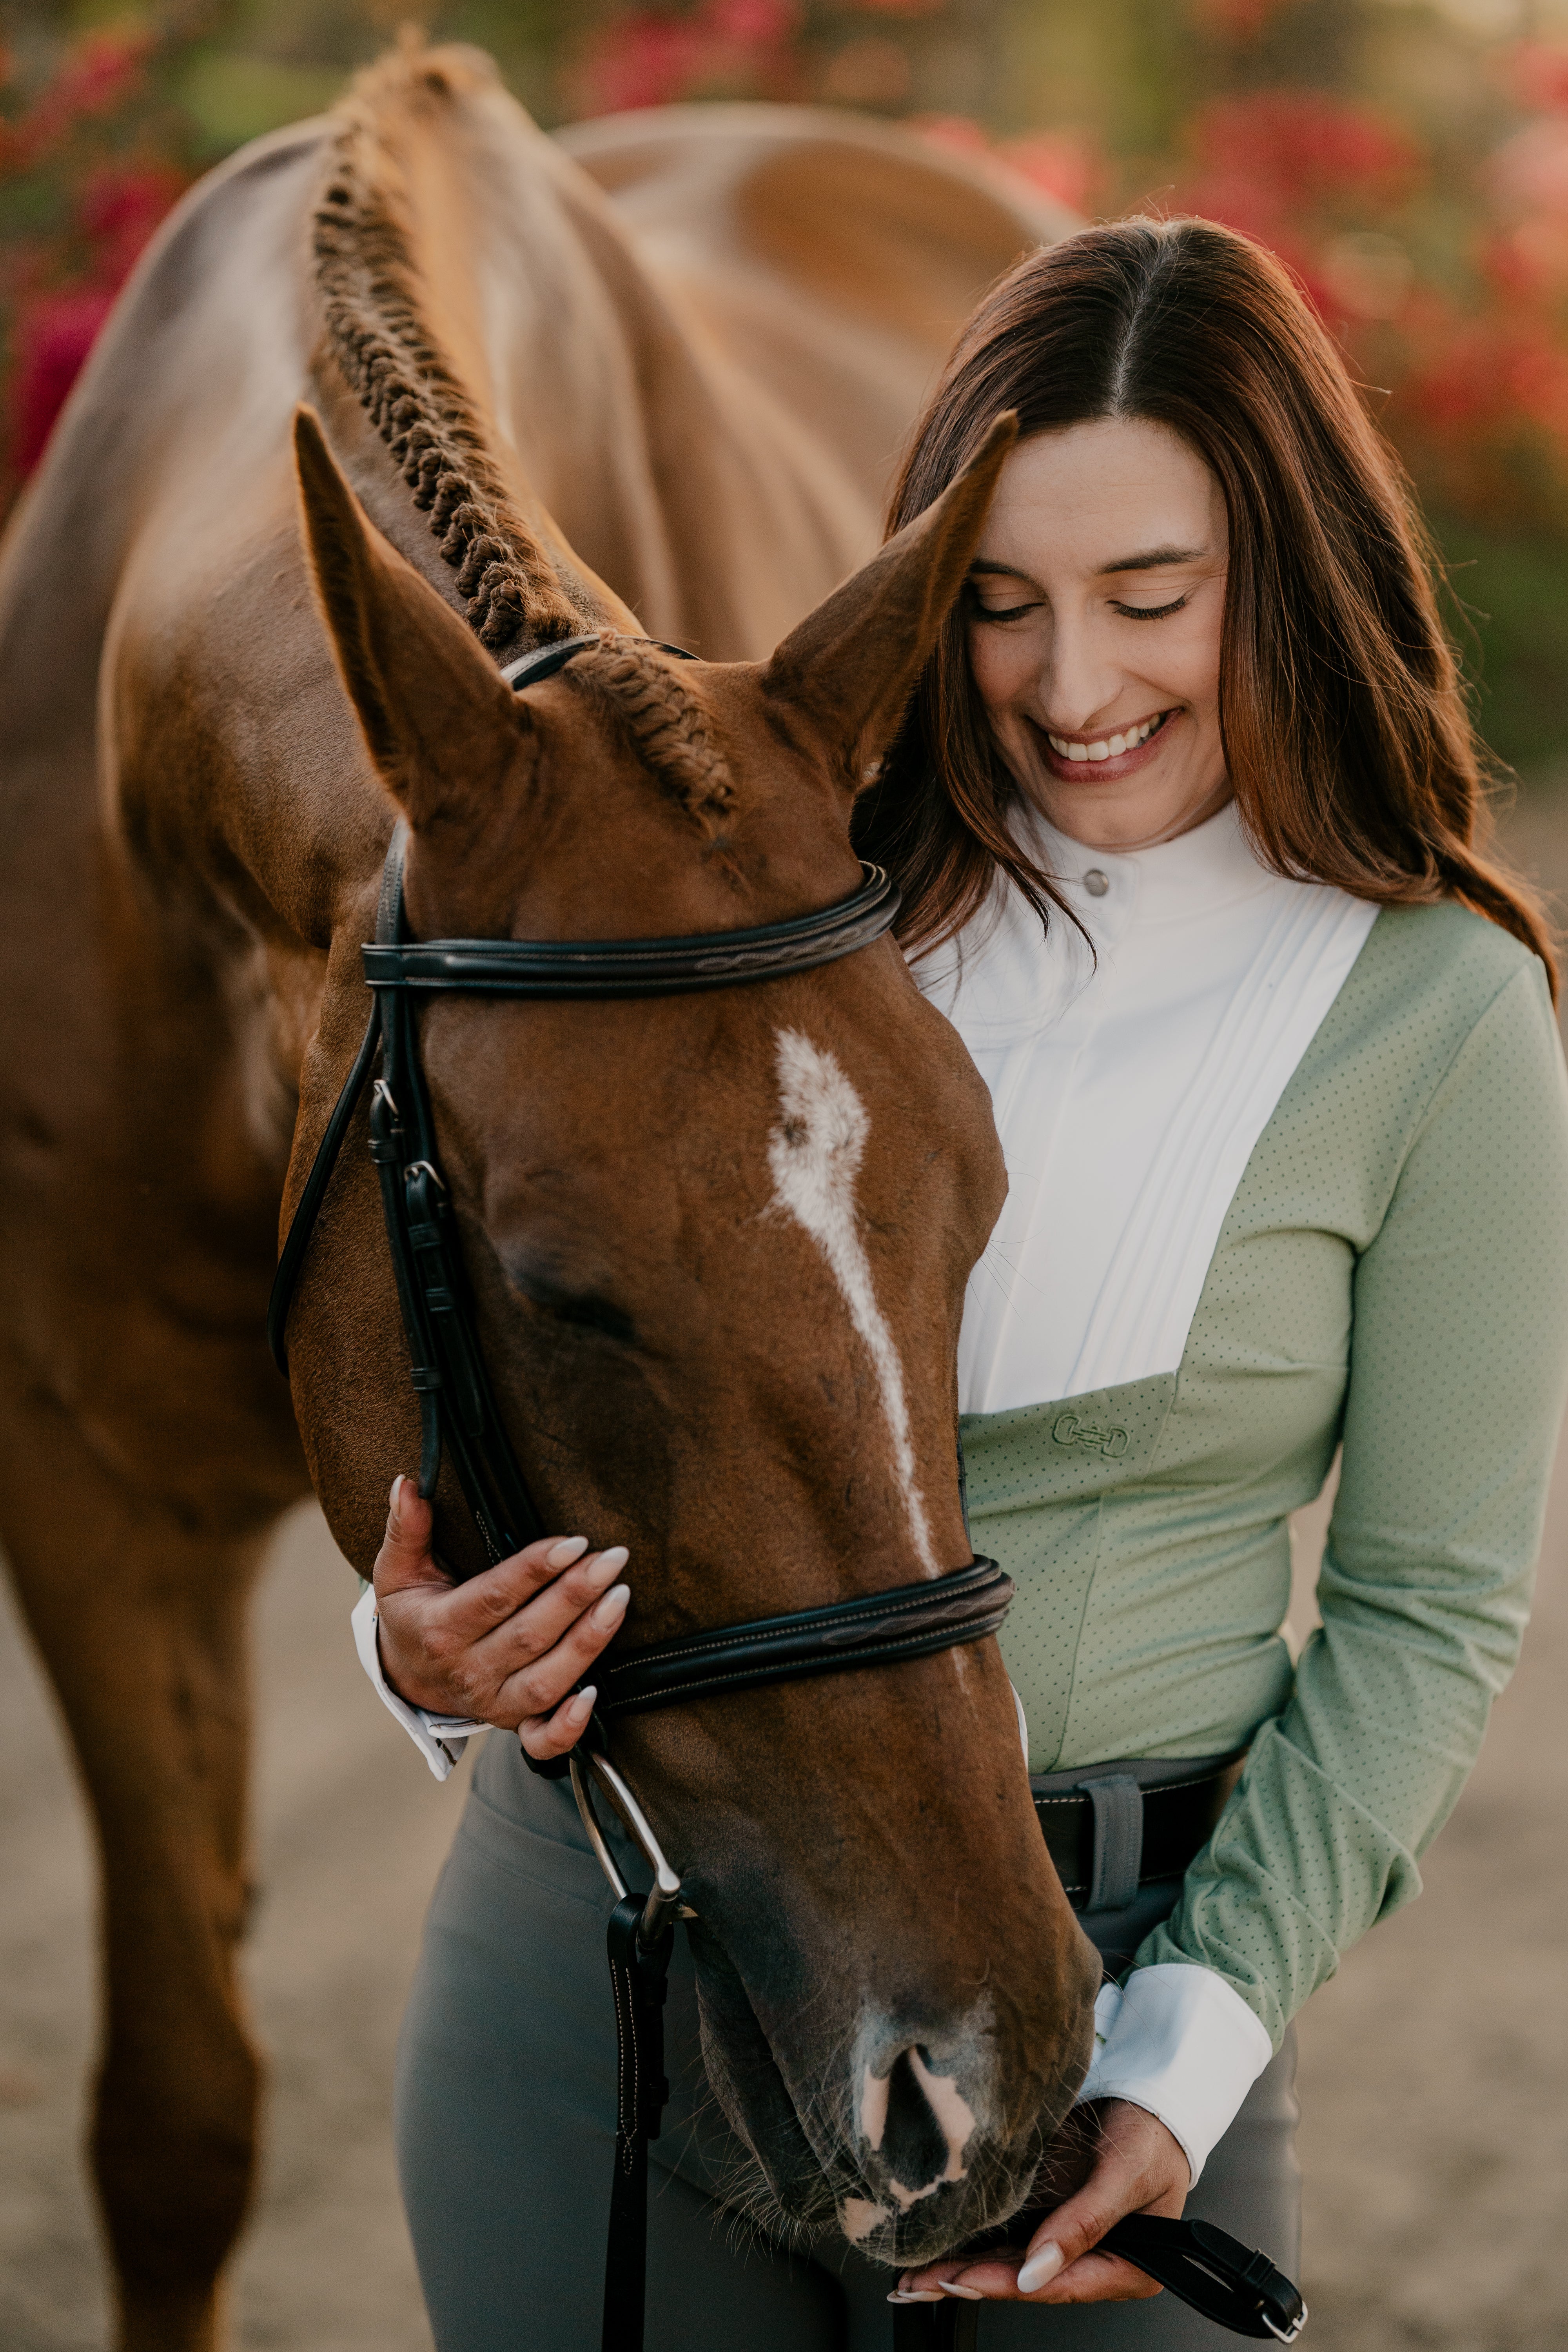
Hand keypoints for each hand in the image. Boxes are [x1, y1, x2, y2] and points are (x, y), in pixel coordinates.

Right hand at [372, 1474, 630, 1762]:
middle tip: (612, 1560)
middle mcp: (467, 1670)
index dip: (535, 1569)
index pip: (495, 1597)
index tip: (574, 1542)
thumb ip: (406, 1529)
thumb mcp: (398, 1571)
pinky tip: (596, 1695)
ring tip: (620, 1600)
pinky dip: (569, 1726)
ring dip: (587, 1643)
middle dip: (575, 1596)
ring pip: (546, 1681)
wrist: (407, 1676)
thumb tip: (405, 1484)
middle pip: (529, 1636)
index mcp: (440, 1629)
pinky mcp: (512, 1723)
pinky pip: (542, 1739)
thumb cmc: (412, 1613)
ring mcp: (491, 1703)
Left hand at [892, 2100, 1189, 2307]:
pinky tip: (935, 2252)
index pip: (1060, 2285)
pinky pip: (1005, 2236)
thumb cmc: (1154, 2137)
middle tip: (920, 2284)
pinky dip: (972, 2245)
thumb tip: (1039, 2268)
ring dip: (961, 2270)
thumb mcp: (1126, 2175)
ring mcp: (1066, 2239)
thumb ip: (1086, 2222)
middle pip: (1026, 2281)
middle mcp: (1092, 2261)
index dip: (1009, 2285)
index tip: (966, 2280)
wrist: (1152, 2101)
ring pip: (1009, 2264)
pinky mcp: (1047, 2214)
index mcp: (1126, 2269)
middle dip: (971, 2283)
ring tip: (913, 2278)